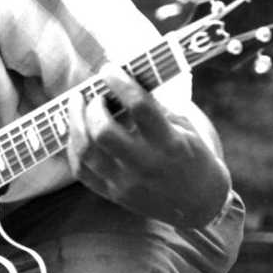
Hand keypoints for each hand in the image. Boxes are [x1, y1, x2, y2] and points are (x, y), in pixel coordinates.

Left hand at [65, 64, 230, 226]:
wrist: (199, 204)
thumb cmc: (193, 158)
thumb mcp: (186, 128)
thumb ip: (157, 107)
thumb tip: (125, 80)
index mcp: (170, 144)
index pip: (139, 106)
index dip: (120, 82)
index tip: (109, 69)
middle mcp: (146, 165)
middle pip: (104, 132)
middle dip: (93, 106)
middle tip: (94, 94)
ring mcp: (127, 183)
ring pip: (86, 151)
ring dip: (75, 122)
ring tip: (77, 104)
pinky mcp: (113, 194)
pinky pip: (81, 170)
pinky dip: (73, 146)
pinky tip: (77, 131)